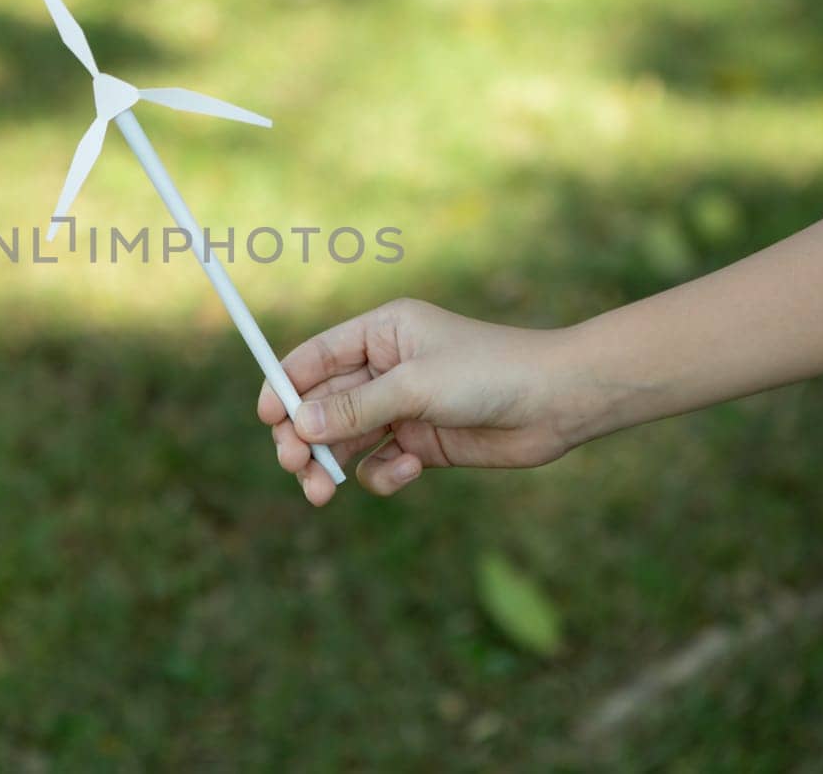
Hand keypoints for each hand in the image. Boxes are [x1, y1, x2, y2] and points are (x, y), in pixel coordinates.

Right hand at [257, 298, 589, 505]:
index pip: (315, 357)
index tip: (265, 419)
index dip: (284, 386)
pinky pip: (380, 463)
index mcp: (381, 333)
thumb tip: (298, 425)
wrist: (557, 403)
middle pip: (322, 404)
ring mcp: (403, 407)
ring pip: (345, 440)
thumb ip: (353, 408)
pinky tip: (407, 471)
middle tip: (295, 465)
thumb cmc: (488, 373)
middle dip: (303, 436)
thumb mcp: (413, 386)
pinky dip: (383, 473)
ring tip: (322, 490)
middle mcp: (386, 367)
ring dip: (330, 464)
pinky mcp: (423, 443)